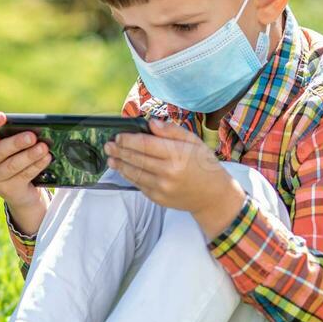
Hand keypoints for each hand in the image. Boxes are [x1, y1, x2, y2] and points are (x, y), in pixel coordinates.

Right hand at [0, 112, 50, 226]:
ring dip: (30, 155)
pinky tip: (46, 158)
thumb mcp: (9, 146)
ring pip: (12, 165)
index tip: (2, 116)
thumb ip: (10, 134)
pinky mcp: (8, 190)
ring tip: (43, 147)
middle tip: (32, 136)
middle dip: (16, 143)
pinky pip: (24, 175)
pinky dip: (37, 165)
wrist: (20, 191)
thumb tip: (29, 127)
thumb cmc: (14, 158)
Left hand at [106, 118, 245, 235]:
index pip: (145, 144)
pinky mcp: (158, 198)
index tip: (119, 136)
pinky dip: (129, 176)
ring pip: (133, 173)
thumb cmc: (204, 165)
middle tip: (109, 145)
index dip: (128, 139)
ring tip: (111, 157)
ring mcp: (162, 187)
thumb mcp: (194, 142)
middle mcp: (168, 172)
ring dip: (119, 164)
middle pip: (136, 158)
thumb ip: (172, 131)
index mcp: (177, 154)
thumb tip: (151, 123)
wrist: (213, 195)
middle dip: (119, 150)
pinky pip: (139, 185)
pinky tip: (123, 169)